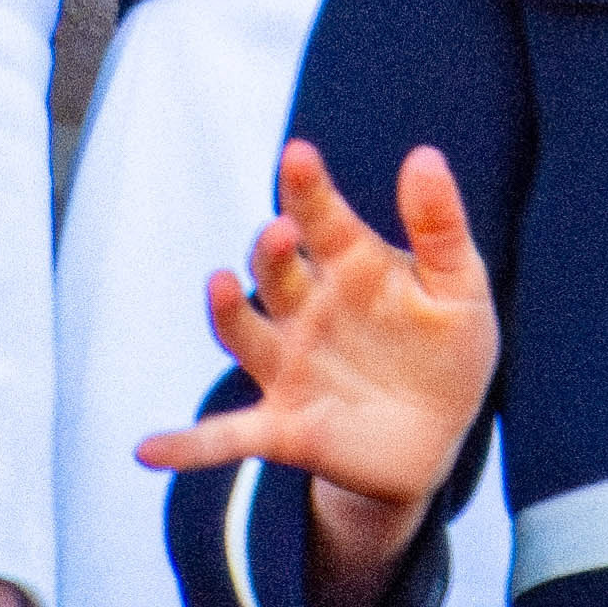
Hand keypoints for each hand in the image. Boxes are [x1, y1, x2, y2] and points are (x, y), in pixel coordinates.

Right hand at [133, 141, 500, 606]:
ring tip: (220, 285)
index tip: (299, 155)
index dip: (306, 188)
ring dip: (226, 311)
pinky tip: (147, 452)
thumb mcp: (460, 291)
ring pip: (243, 333)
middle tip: (284, 233)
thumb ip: (441, 228)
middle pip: (274, 271)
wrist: (435, 440)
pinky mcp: (283, 427)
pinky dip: (187, 445)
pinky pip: (225, 437)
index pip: (320, 218)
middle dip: (272, 251)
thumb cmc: (443, 352)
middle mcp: (305, 310)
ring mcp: (288, 367)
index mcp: (347, 268)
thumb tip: (424, 155)